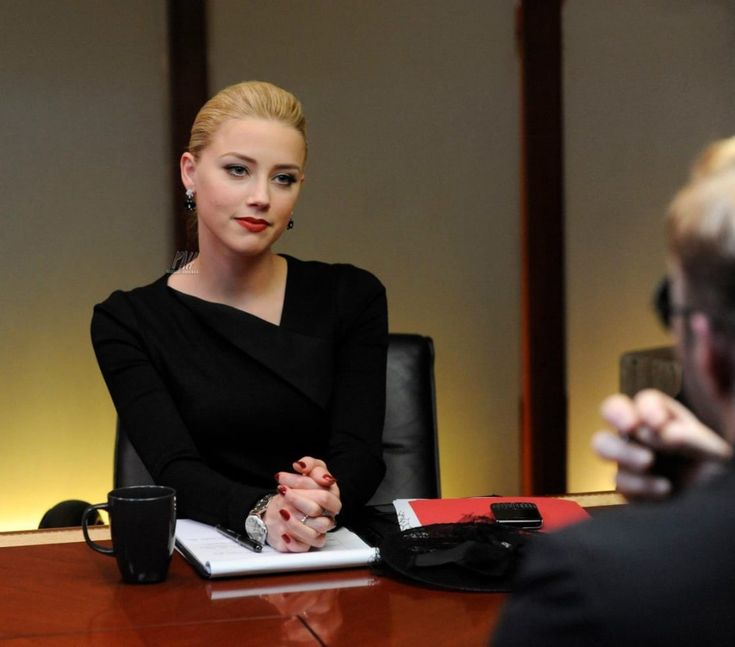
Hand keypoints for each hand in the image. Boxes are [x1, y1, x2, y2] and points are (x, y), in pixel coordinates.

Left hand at [267, 456, 340, 551]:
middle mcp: (327, 515)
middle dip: (296, 499)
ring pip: (313, 532)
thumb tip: (301, 466)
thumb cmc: (301, 485)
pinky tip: (284, 532)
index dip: (302, 485)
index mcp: (332, 497)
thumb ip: (309, 464)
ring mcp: (318, 530)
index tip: (282, 478)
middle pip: (316, 510)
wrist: (286, 503)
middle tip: (282, 491)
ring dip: (295, 522)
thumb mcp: (308, 468)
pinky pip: (303, 547)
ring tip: (281, 512)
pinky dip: (293, 541)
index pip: (324, 495)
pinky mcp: (307, 543)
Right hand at [592, 389, 731, 500]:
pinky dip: (640, 485)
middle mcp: (638, 432)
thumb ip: (690, 438)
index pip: (645, 400)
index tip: (661, 423)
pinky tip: (663, 489)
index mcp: (661, 417)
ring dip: (622, 451)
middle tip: (631, 427)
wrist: (711, 508)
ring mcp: (627, 458)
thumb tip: (663, 433)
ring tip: (647, 462)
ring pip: (602, 444)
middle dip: (616, 413)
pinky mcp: (626, 485)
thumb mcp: (712, 451)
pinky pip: (619, 481)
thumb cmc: (713, 471)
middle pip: (610, 408)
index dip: (648, 408)